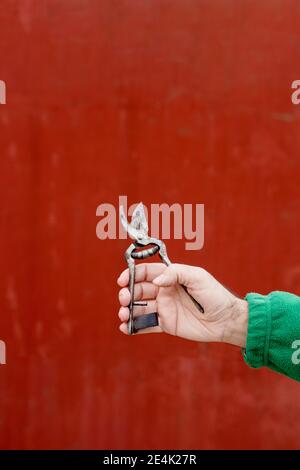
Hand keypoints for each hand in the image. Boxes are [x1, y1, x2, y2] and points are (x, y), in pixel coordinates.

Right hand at [117, 263, 247, 347]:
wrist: (225, 320)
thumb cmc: (214, 294)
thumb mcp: (197, 276)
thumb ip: (175, 273)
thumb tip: (155, 280)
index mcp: (170, 277)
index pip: (145, 272)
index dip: (132, 274)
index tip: (123, 281)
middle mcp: (164, 292)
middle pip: (138, 290)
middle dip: (127, 293)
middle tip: (124, 299)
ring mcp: (164, 308)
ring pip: (139, 308)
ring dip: (127, 310)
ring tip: (124, 315)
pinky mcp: (167, 324)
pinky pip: (146, 325)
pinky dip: (134, 327)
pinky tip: (126, 328)